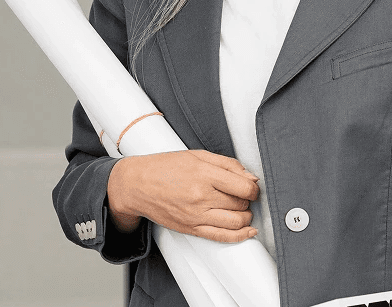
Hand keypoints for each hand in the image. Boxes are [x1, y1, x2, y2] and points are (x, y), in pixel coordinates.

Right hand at [123, 150, 259, 242]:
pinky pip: (221, 237)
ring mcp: (196, 216)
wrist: (138, 185)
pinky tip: (248, 231)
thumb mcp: (199, 155)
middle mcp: (201, 197)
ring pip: (235, 222)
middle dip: (249, 200)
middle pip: (240, 204)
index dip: (254, 187)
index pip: (243, 187)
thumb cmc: (166, 167)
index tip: (253, 185)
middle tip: (245, 194)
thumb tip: (251, 176)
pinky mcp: (191, 229)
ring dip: (247, 217)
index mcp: (204, 174)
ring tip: (243, 208)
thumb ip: (228, 164)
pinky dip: (240, 236)